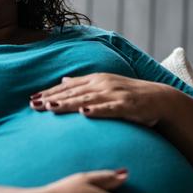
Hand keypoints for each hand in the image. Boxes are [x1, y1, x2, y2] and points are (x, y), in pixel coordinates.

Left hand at [30, 73, 175, 126]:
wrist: (160, 99)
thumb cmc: (130, 94)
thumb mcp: (105, 85)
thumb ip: (84, 84)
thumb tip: (63, 81)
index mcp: (96, 79)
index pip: (68, 87)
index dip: (49, 92)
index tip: (32, 99)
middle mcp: (103, 84)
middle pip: (73, 92)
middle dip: (52, 98)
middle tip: (34, 105)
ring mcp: (115, 94)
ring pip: (87, 99)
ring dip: (69, 103)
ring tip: (51, 107)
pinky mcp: (127, 105)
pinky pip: (109, 108)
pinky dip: (97, 110)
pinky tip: (84, 113)